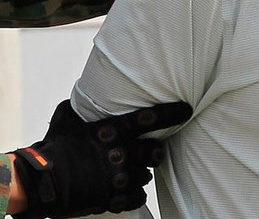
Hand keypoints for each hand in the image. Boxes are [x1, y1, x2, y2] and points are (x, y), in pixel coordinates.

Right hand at [10, 99, 191, 218]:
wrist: (41, 183)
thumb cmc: (53, 147)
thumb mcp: (67, 118)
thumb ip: (83, 105)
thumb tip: (86, 91)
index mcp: (114, 130)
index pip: (152, 118)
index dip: (173, 113)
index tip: (186, 110)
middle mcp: (122, 153)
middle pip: (157, 152)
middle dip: (156, 152)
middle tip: (150, 151)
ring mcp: (120, 177)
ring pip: (146, 175)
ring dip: (139, 173)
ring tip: (126, 170)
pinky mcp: (115, 198)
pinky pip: (137, 197)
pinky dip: (132, 194)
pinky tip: (124, 189)